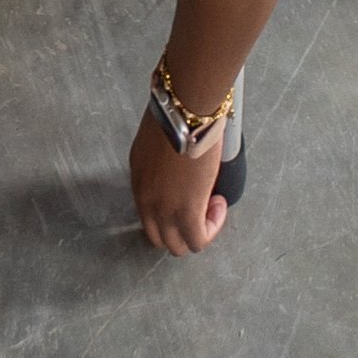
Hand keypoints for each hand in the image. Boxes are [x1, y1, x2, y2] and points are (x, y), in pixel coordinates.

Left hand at [130, 107, 229, 255]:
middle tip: (200, 208)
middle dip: (181, 229)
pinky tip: (219, 206)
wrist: (185, 112)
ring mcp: (165, 209)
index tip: (187, 197)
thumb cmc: (174, 114)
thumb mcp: (157, 140)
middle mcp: (147, 200)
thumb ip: (162, 159)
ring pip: (178, 245)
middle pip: (159, 237)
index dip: (170, 212)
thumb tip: (178, 161)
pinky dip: (211, 228)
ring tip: (212, 206)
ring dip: (198, 230)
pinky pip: (199, 239)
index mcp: (139, 180)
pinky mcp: (187, 213)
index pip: (148, 214)